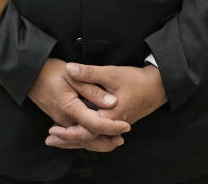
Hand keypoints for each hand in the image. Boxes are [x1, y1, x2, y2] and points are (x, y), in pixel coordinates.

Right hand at [29, 58, 129, 151]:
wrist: (29, 74)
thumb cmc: (50, 71)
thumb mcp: (73, 75)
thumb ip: (92, 89)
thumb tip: (112, 102)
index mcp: (70, 108)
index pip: (95, 124)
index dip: (112, 126)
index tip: (126, 125)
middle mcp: (65, 119)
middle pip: (88, 138)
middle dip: (106, 140)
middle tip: (122, 138)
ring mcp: (61, 120)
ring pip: (81, 138)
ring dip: (98, 142)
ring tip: (114, 140)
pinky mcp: (59, 119)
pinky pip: (75, 134)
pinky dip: (86, 138)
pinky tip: (95, 136)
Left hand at [44, 63, 165, 149]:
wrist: (157, 86)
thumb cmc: (136, 80)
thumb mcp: (111, 73)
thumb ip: (89, 73)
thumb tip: (69, 69)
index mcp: (110, 116)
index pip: (86, 132)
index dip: (68, 133)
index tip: (53, 130)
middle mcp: (113, 125)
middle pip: (88, 140)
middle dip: (68, 140)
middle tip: (50, 139)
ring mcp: (115, 126)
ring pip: (94, 139)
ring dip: (76, 139)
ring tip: (58, 139)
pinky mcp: (116, 122)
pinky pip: (99, 134)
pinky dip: (86, 135)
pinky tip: (76, 131)